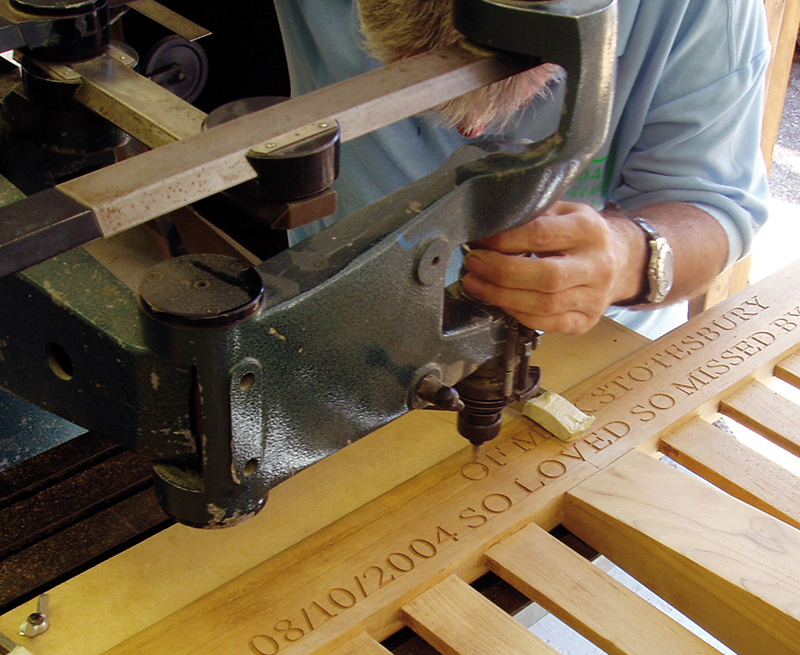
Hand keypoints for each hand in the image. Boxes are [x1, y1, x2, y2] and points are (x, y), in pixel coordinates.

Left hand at [461, 201, 643, 334]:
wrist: (619, 260)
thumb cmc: (578, 234)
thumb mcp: (561, 212)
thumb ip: (530, 217)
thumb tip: (484, 230)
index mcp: (589, 229)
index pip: (541, 235)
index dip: (504, 241)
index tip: (478, 242)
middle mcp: (598, 265)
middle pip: (546, 276)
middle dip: (501, 272)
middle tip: (473, 265)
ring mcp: (595, 298)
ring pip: (544, 304)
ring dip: (502, 296)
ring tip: (476, 284)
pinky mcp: (586, 321)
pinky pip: (547, 324)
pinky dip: (517, 314)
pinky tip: (500, 301)